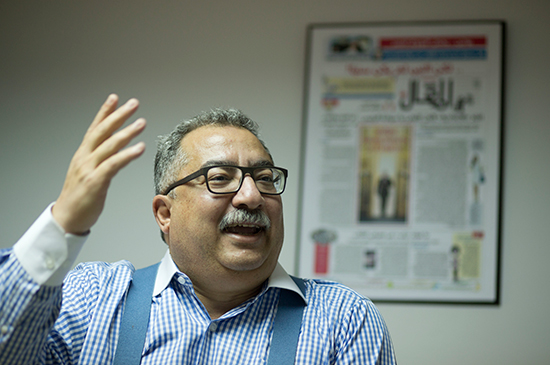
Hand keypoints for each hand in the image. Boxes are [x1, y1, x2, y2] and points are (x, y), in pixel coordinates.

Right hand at [52, 94, 145, 234]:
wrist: (66, 219)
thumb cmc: (79, 198)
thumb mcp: (87, 173)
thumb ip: (99, 160)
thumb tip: (114, 151)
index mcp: (83, 155)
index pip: (94, 128)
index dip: (104, 112)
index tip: (115, 97)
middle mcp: (84, 158)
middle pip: (102, 131)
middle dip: (118, 115)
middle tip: (133, 103)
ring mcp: (89, 169)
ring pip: (109, 146)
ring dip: (127, 132)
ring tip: (141, 122)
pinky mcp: (95, 182)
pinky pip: (113, 165)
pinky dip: (127, 155)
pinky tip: (140, 148)